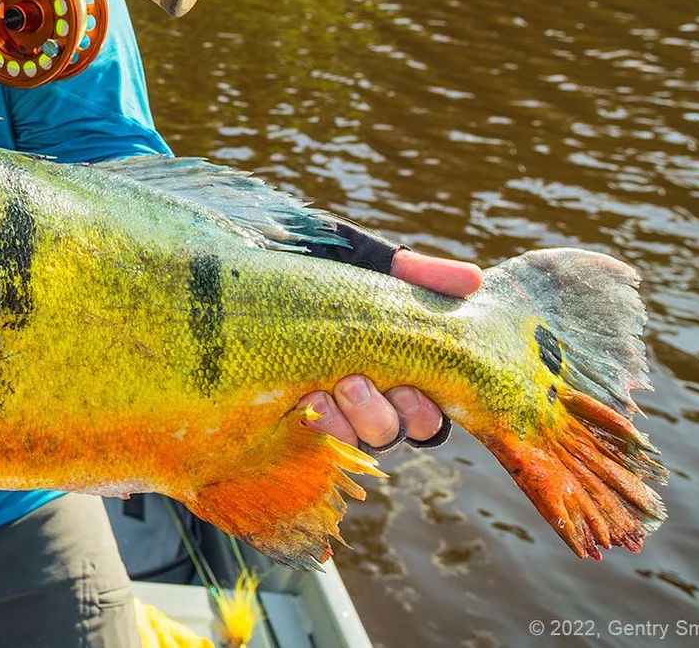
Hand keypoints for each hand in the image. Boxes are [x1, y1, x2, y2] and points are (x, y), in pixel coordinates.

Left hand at [299, 249, 481, 451]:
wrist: (224, 264)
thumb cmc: (298, 259)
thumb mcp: (354, 255)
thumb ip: (409, 270)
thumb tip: (474, 280)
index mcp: (391, 361)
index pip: (432, 409)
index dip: (430, 408)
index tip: (412, 385)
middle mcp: (364, 394)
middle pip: (401, 432)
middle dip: (387, 414)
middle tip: (357, 382)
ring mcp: (324, 408)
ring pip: (363, 442)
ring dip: (352, 420)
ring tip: (329, 387)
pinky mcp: (283, 417)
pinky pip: (317, 443)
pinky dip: (317, 425)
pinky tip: (302, 398)